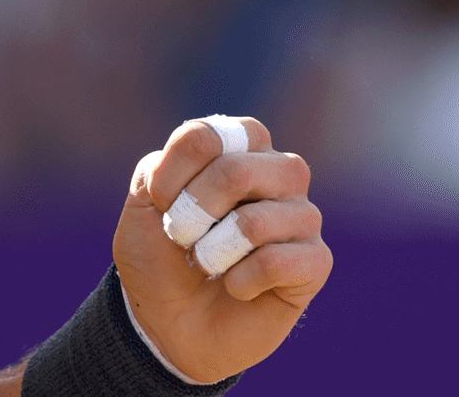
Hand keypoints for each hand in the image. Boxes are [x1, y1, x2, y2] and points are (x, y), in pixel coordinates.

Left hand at [112, 116, 331, 383]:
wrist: (168, 322)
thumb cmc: (160, 254)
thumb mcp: (142, 202)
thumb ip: (163, 167)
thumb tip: (214, 165)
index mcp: (238, 146)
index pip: (207, 136)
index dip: (172, 174)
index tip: (158, 201)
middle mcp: (279, 172)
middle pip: (237, 170)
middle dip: (194, 211)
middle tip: (180, 236)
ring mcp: (302, 216)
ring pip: (257, 221)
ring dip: (214, 250)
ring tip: (208, 263)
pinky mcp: (315, 262)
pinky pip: (278, 262)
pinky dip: (241, 280)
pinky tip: (237, 286)